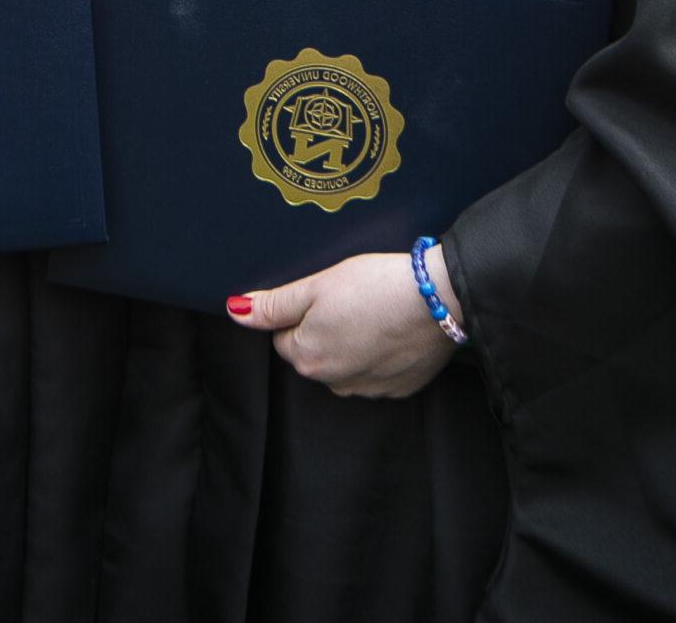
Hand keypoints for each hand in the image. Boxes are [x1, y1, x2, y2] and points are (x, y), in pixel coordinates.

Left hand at [228, 247, 460, 398]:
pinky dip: (381, 355)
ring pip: (346, 365)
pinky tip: (392, 330)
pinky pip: (378, 373)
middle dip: (325, 331)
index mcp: (308, 358)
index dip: (301, 313)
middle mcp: (334, 383)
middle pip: (314, 354)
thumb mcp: (316, 285)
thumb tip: (237, 311)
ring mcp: (369, 389)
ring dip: (353, 344)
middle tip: (351, 301)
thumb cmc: (374, 286)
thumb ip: (274, 304)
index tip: (326, 296)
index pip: (285, 338)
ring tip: (374, 312)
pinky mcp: (399, 388)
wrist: (438, 299)